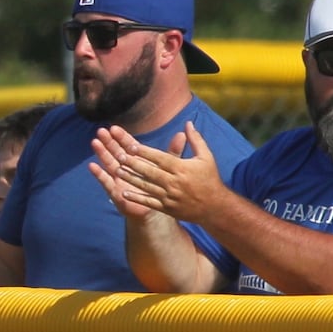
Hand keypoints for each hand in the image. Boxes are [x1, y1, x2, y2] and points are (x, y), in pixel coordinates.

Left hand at [90, 122, 226, 222]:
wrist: (215, 207)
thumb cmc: (210, 179)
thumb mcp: (207, 157)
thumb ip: (196, 140)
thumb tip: (188, 123)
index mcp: (182, 168)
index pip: (160, 158)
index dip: (145, 152)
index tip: (131, 145)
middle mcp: (174, 182)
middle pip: (150, 172)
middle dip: (133, 164)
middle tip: (118, 156)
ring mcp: (170, 197)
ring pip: (146, 186)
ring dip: (131, 179)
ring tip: (117, 171)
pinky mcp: (167, 208)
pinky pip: (149, 202)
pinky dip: (136, 198)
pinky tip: (124, 193)